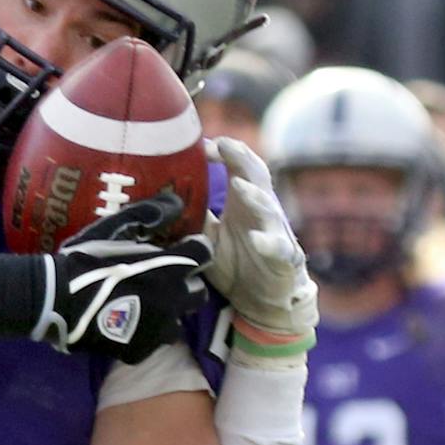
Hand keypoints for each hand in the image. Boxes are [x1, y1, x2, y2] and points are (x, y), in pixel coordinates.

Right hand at [35, 196, 210, 362]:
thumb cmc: (86, 259)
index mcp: (171, 268)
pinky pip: (151, 341)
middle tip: (161, 279)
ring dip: (166, 313)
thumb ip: (148, 215)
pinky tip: (124, 324)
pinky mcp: (141, 350)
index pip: (203, 254)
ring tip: (143, 306)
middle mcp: (173, 300)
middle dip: (185, 285)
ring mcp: (158, 329)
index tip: (181, 247)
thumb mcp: (114, 228)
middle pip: (198, 293)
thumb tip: (177, 203)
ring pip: (177, 322)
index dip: (193, 249)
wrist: (57, 299)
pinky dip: (143, 332)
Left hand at [203, 138, 317, 353]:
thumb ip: (193, 215)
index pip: (237, 166)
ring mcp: (274, 233)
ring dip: (255, 196)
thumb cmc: (238, 261)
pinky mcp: (284, 258)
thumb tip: (160, 199)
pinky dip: (269, 243)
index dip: (224, 151)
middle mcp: (260, 211)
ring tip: (239, 185)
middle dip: (242, 159)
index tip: (201, 144)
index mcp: (243, 201)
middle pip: (256, 177)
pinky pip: (279, 248)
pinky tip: (257, 240)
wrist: (262, 300)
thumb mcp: (208, 235)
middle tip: (225, 145)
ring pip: (269, 209)